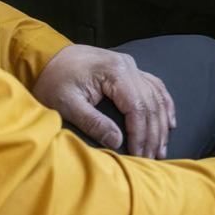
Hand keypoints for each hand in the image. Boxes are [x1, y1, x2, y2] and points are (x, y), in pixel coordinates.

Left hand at [32, 45, 175, 158]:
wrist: (45, 56)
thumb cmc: (53, 80)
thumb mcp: (67, 104)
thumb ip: (93, 123)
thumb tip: (118, 142)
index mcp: (114, 71)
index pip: (137, 107)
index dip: (140, 133)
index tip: (139, 154)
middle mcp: (128, 65)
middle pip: (150, 103)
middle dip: (153, 133)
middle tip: (152, 157)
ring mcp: (130, 65)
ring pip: (156, 96)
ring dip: (161, 123)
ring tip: (161, 148)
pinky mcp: (128, 69)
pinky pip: (154, 87)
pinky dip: (164, 105)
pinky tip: (169, 122)